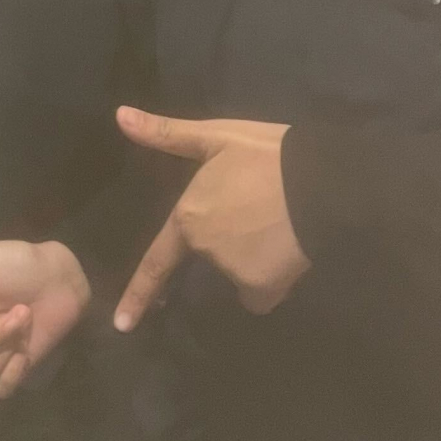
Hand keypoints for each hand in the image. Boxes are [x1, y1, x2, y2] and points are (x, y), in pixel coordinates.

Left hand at [114, 108, 309, 329]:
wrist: (321, 180)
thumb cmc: (268, 155)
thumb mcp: (217, 137)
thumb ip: (168, 134)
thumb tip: (119, 115)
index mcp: (189, 218)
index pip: (156, 264)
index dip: (139, 294)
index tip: (122, 325)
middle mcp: (206, 249)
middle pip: (213, 259)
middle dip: (230, 246)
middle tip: (260, 216)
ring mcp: (235, 271)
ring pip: (240, 275)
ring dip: (253, 261)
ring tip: (279, 229)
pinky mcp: (265, 287)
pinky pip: (263, 293)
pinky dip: (272, 280)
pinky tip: (288, 253)